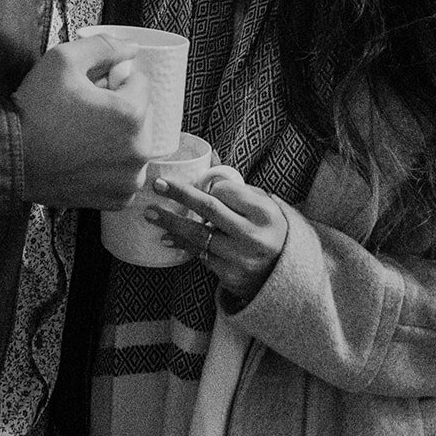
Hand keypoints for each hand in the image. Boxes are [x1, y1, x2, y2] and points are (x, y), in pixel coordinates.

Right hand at [14, 35, 151, 209]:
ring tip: (82, 135)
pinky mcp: (117, 198)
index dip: (113, 79)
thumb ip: (104, 46)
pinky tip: (85, 157)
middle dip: (118, 108)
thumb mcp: (64, 59)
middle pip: (141, 114)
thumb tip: (132, 48)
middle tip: (83, 112)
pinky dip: (111, 164)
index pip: (139, 82)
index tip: (89, 90)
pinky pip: (125, 171)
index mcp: (131, 114)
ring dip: (117, 136)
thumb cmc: (35, 110)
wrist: (9, 157)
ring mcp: (129, 178)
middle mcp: (138, 150)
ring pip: (134, 142)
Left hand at [147, 176, 288, 302]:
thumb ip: (238, 188)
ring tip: (151, 214)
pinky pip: (201, 256)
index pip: (225, 192)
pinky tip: (169, 238)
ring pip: (198, 236)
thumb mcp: (263, 205)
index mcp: (264, 212)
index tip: (198, 186)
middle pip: (208, 209)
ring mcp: (241, 258)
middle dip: (179, 195)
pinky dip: (184, 245)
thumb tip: (209, 159)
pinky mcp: (230, 276)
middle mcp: (253, 235)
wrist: (285, 275)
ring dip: (171, 224)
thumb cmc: (268, 231)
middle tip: (157, 185)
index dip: (209, 187)